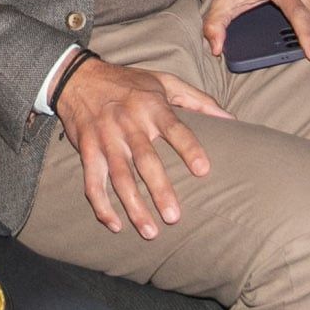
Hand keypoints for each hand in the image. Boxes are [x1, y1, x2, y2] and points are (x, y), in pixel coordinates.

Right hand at [54, 55, 229, 239]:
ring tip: (150, 232)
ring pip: (120, 177)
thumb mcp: (164, 82)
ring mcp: (106, 139)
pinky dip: (101, 205)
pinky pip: (92, 182)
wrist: (78, 77)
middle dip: (159, 190)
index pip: (174, 129)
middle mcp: (129, 124)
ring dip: (133, 206)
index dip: (188, 149)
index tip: (203, 171)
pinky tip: (115, 225)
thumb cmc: (129, 83)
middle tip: (174, 217)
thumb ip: (198, 100)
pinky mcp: (88, 151)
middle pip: (145, 160)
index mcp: (152, 106)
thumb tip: (230, 120)